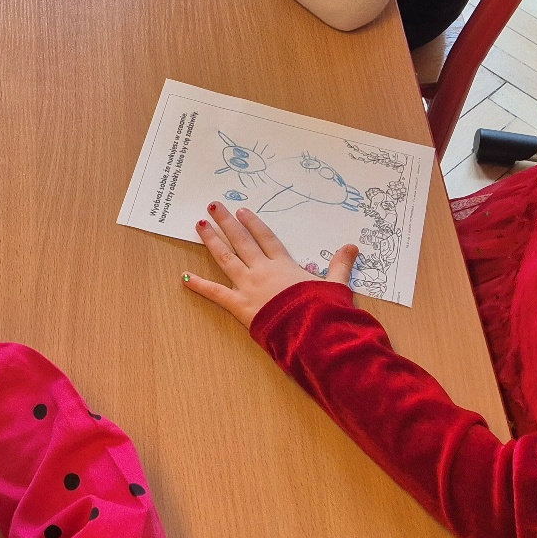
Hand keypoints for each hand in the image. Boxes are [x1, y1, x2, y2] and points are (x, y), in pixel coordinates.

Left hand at [182, 200, 359, 327]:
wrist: (312, 331)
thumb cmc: (323, 309)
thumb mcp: (336, 284)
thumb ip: (340, 264)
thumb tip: (353, 246)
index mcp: (284, 265)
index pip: (266, 238)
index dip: (253, 224)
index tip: (243, 210)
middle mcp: (263, 270)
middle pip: (242, 241)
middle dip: (227, 222)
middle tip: (214, 205)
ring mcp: (248, 286)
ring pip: (226, 258)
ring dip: (212, 241)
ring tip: (199, 224)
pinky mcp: (239, 305)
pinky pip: (215, 294)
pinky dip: (199, 285)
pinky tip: (184, 276)